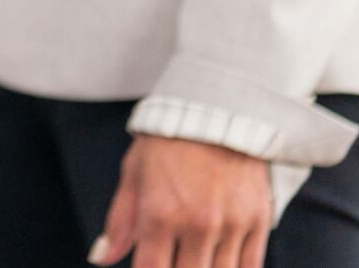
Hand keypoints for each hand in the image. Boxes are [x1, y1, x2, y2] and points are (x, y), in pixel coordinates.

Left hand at [89, 134, 272, 267]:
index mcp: (160, 213)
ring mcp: (231, 224)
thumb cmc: (168, 141)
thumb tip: (100, 257)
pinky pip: (249, 266)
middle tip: (174, 258)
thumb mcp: (135, 172)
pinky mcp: (258, 220)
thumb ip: (120, 220)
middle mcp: (197, 223)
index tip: (150, 267)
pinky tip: (220, 261)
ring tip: (195, 257)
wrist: (218, 107)